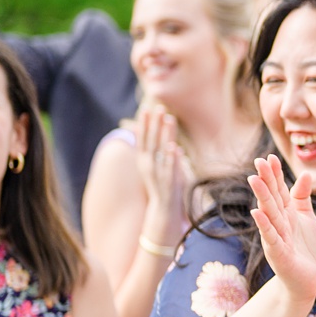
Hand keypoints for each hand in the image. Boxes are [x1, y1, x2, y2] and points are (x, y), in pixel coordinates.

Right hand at [133, 104, 193, 243]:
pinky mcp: (168, 181)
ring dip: (165, 134)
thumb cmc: (160, 185)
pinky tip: (174, 146)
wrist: (162, 209)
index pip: (142, 139)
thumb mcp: (153, 166)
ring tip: (169, 118)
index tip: (146, 110)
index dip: (144, 124)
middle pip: (151, 140)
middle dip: (154, 123)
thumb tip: (149, 134)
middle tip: (158, 107)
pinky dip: (171, 157)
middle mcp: (148, 165)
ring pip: (161, 149)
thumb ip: (153, 150)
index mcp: (143, 161)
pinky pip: (169, 166)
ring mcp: (157, 173)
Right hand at [249, 155, 315, 297]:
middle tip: (258, 161)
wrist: (307, 281)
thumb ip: (303, 197)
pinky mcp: (279, 254)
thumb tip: (305, 173)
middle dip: (266, 180)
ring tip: (254, 180)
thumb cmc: (306, 249)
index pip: (279, 190)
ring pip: (269, 214)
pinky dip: (264, 225)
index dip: (275, 174)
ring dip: (262, 197)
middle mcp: (278, 223)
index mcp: (286, 214)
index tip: (270, 157)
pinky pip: (271, 237)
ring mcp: (277, 238)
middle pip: (272, 198)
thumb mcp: (307, 218)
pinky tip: (257, 213)